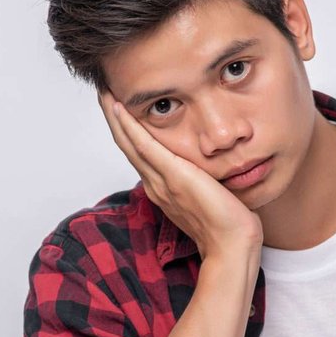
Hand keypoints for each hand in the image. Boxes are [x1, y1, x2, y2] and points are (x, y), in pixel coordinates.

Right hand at [98, 92, 262, 261]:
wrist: (232, 245)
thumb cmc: (227, 226)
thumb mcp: (211, 196)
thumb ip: (202, 182)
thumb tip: (209, 172)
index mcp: (162, 189)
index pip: (139, 155)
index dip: (127, 132)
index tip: (120, 109)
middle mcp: (156, 185)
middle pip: (127, 146)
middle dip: (114, 119)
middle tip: (103, 92)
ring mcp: (161, 181)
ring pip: (129, 143)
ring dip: (115, 117)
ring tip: (105, 93)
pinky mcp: (173, 176)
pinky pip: (144, 146)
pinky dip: (129, 126)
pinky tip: (120, 108)